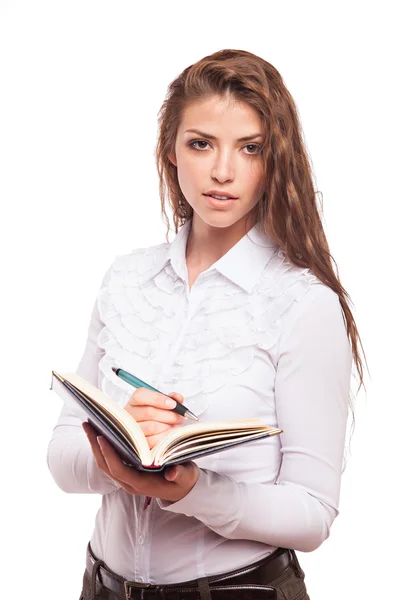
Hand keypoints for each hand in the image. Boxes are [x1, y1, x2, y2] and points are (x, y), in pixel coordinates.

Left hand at [82, 422, 199, 501]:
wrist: (183, 489)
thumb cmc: (183, 481)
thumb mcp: (185, 477)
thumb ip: (180, 474)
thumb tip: (173, 472)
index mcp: (142, 484)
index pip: (119, 470)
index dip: (109, 454)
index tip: (101, 438)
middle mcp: (130, 482)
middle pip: (105, 465)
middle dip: (95, 445)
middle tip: (88, 424)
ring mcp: (127, 477)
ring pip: (105, 461)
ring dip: (96, 444)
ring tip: (90, 424)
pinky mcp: (127, 470)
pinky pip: (110, 458)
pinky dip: (103, 446)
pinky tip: (100, 431)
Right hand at [124, 387, 185, 448]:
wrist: (150, 433)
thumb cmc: (156, 416)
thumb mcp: (163, 404)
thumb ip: (172, 398)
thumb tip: (178, 398)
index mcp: (134, 402)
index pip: (141, 395)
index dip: (158, 399)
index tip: (173, 404)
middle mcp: (130, 415)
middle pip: (149, 412)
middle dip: (169, 415)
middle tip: (180, 417)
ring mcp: (132, 430)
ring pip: (152, 427)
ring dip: (168, 426)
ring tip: (176, 426)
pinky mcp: (137, 444)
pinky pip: (152, 440)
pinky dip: (165, 437)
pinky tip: (171, 434)